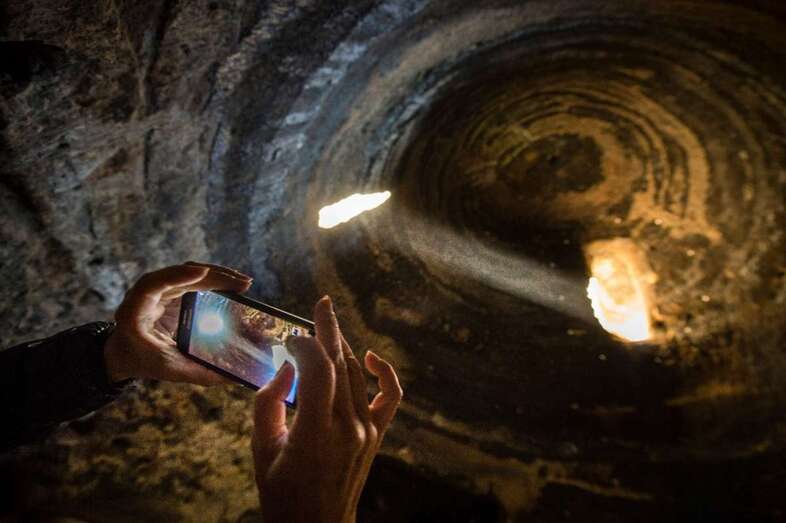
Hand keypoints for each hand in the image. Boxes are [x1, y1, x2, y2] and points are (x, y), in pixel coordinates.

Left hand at [103, 261, 252, 383]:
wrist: (125, 352)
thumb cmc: (143, 360)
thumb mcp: (170, 370)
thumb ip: (199, 373)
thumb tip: (234, 378)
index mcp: (135, 312)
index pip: (152, 285)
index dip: (176, 276)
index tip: (202, 273)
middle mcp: (146, 294)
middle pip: (179, 273)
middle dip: (214, 276)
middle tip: (243, 285)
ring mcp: (159, 288)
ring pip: (189, 271)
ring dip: (218, 274)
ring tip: (243, 283)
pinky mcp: (171, 289)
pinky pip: (193, 278)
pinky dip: (213, 279)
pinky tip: (232, 285)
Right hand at [252, 296, 402, 522]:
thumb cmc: (282, 495)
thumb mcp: (262, 450)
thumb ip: (269, 403)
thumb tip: (286, 368)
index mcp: (315, 432)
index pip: (318, 369)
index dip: (303, 345)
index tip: (287, 338)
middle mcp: (347, 427)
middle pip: (341, 364)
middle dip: (328, 330)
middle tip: (322, 304)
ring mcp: (366, 431)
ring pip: (358, 374)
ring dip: (343, 347)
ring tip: (329, 326)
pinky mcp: (375, 436)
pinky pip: (389, 397)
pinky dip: (385, 373)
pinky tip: (371, 357)